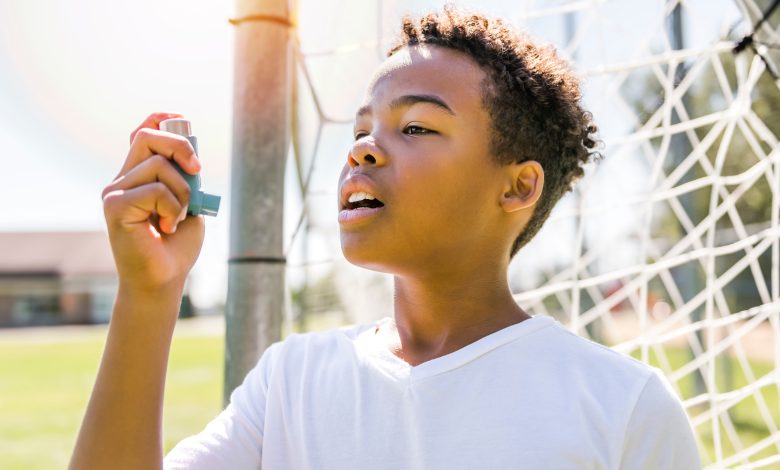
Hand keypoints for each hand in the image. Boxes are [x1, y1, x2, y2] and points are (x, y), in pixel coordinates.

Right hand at [101, 112, 205, 293]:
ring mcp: (114, 192)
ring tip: (177, 218)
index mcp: (138, 177)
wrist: (163, 279)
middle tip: (197, 170)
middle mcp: (122, 180)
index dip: (159, 120)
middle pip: (147, 137)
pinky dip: (172, 207)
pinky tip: (166, 228)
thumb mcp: (189, 203)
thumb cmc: (176, 245)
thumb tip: (190, 152)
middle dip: (180, 147)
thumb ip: (186, 177)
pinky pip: (155, 190)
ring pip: (158, 166)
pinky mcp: (114, 206)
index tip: (181, 118)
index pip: (141, 134)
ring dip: (182, 192)